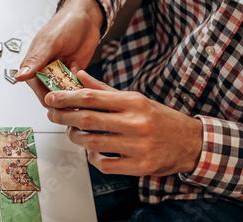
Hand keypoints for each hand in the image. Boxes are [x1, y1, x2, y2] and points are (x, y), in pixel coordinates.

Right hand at [14, 0, 103, 105]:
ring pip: (64, 92)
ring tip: (77, 81)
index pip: (37, 88)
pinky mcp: (73, 73)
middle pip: (51, 93)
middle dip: (62, 96)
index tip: (58, 100)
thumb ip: (36, 60)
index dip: (47, 96)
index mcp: (34, 64)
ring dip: (72, 91)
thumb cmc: (66, 23)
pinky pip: (76, 86)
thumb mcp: (50, 42)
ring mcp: (60, 72)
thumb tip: (19, 76)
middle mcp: (45, 70)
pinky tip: (81, 75)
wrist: (87, 17)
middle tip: (72, 93)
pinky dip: (81, 85)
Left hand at [45, 71, 203, 175]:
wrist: (192, 143)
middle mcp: (135, 122)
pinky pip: (105, 164)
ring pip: (93, 143)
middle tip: (53, 115)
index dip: (67, 97)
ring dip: (76, 138)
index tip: (51, 98)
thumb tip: (79, 76)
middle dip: (64, 117)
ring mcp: (138, 146)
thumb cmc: (160, 119)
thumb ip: (104, 90)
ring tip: (72, 132)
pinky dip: (93, 158)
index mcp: (133, 102)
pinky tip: (92, 151)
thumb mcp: (135, 99)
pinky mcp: (140, 166)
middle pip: (88, 119)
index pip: (92, 97)